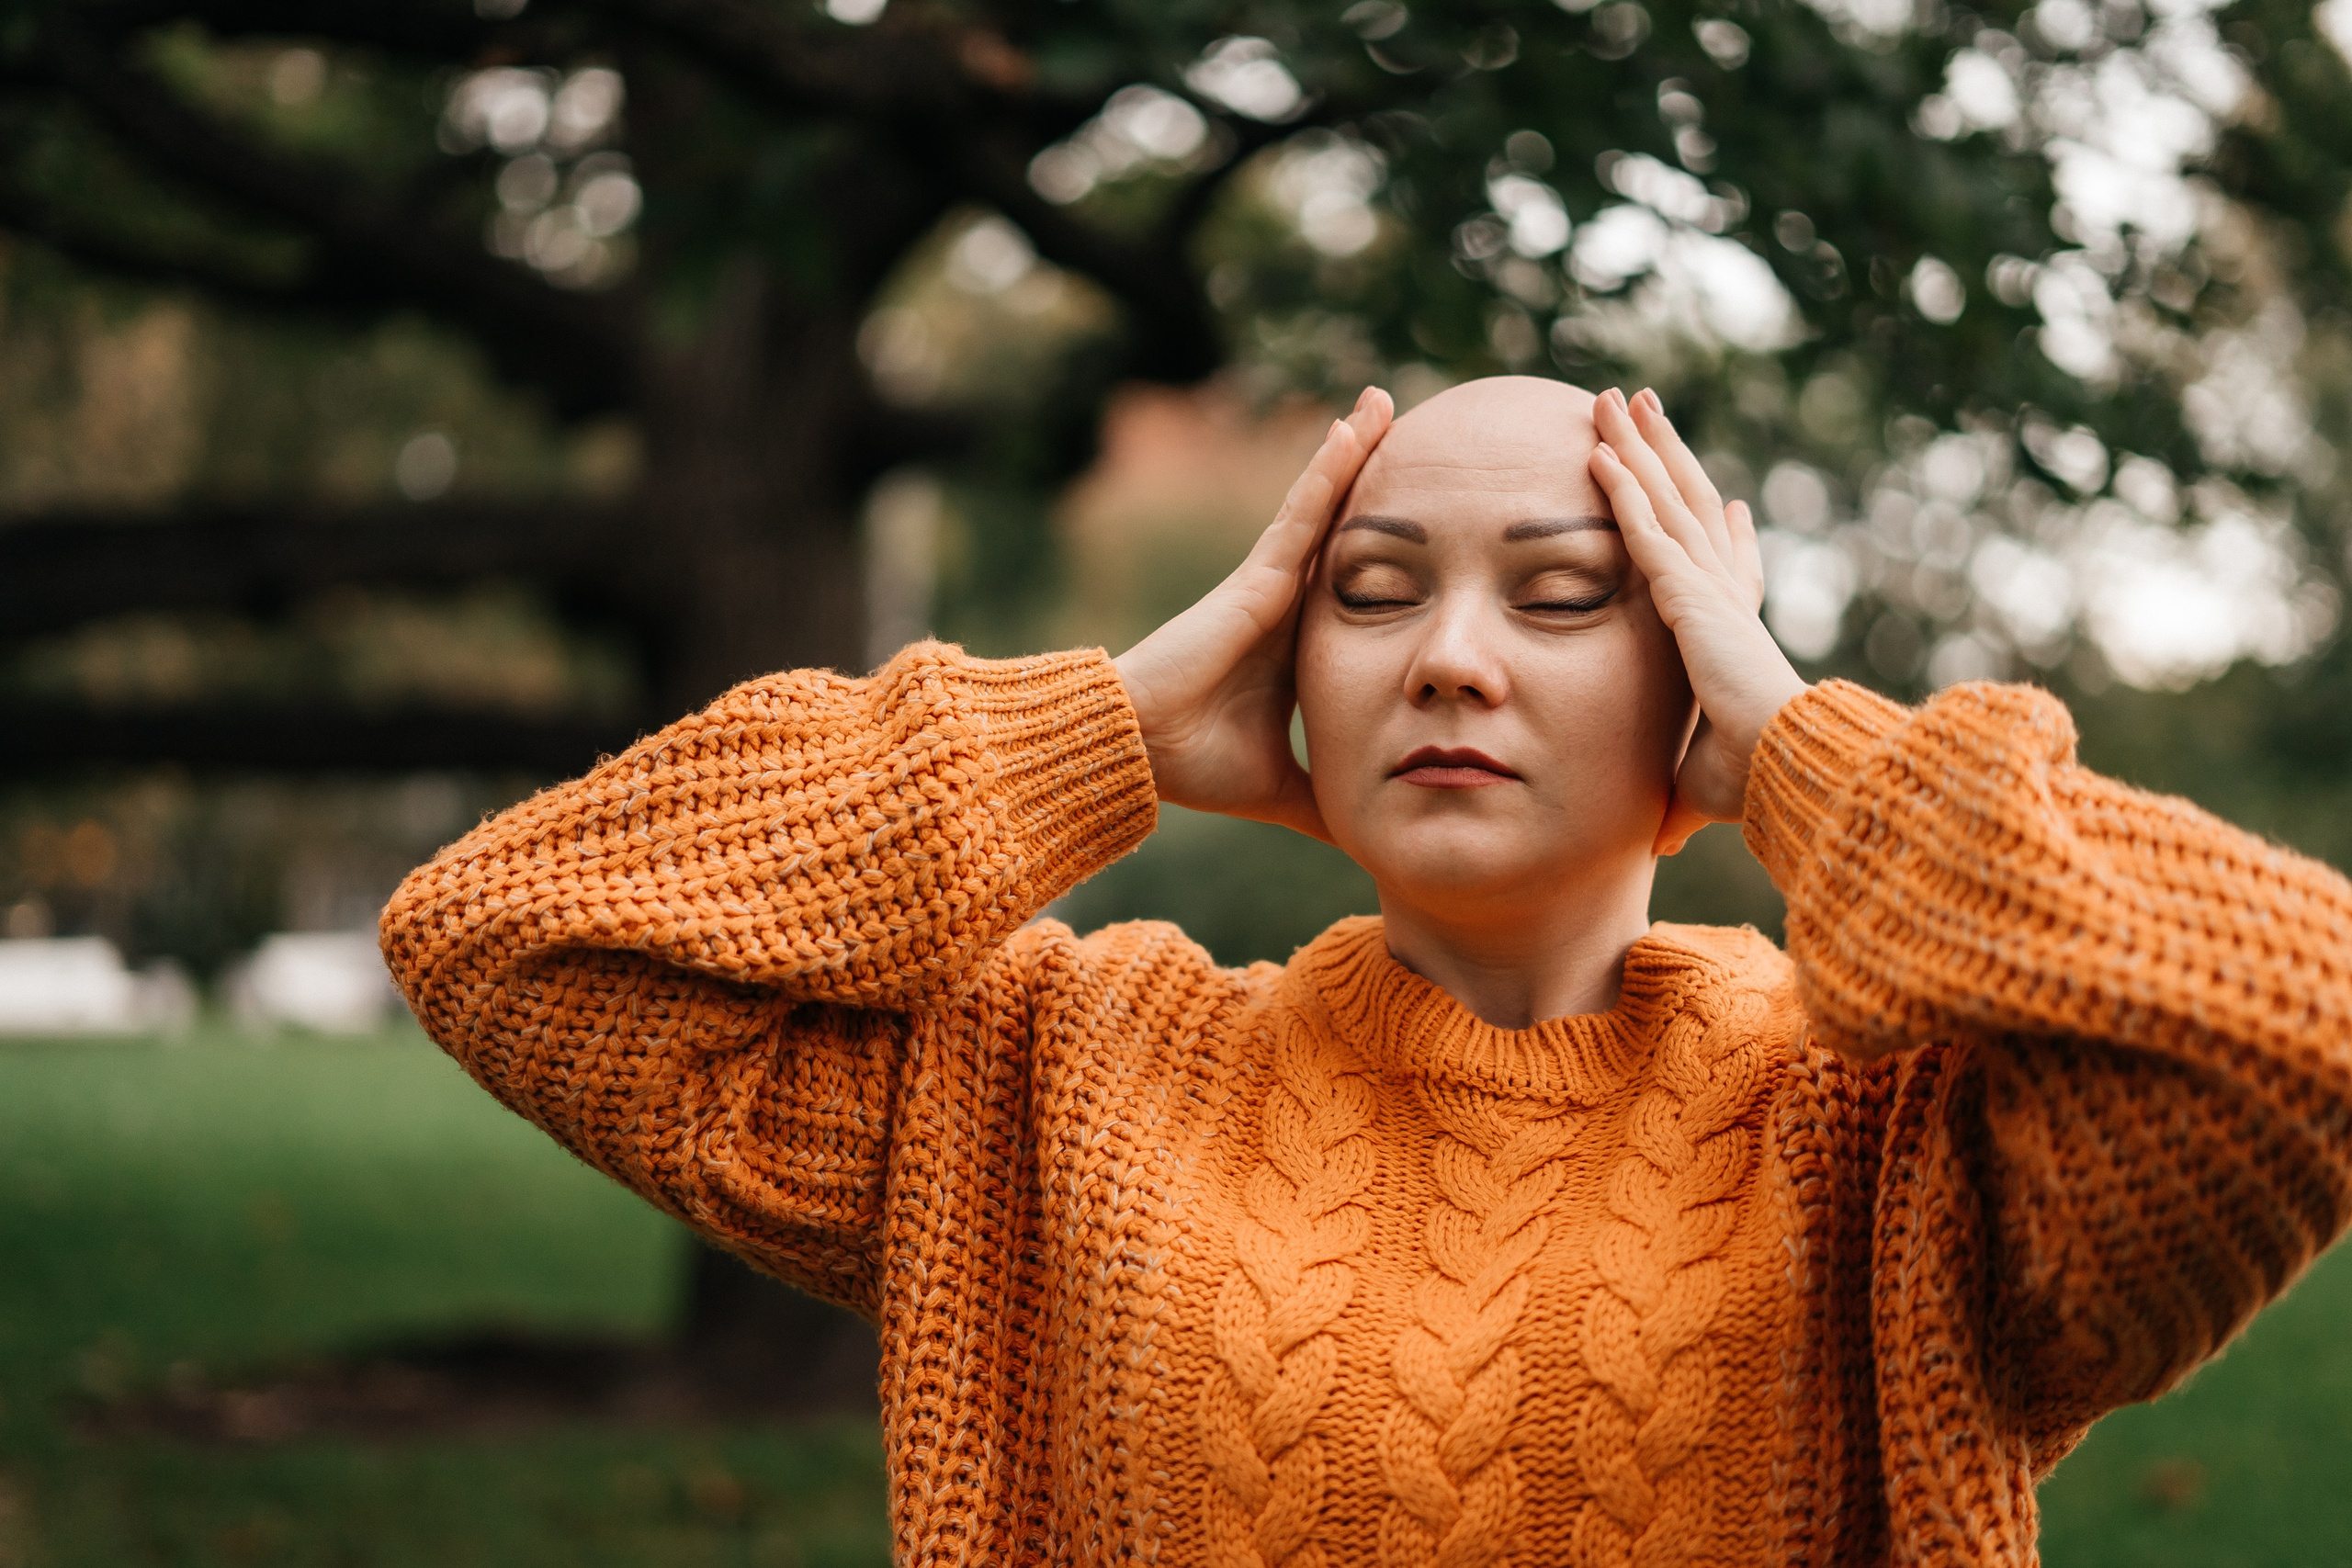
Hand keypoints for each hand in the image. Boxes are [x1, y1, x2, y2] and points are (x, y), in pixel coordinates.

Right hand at [1112, 387, 1395, 839]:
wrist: (1140, 749)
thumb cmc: (1197, 763)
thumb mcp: (1290, 784)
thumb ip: (1328, 799)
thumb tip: (1372, 839)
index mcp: (1301, 642)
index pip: (1362, 586)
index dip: (1396, 551)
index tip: (1436, 523)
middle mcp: (1288, 602)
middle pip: (1347, 530)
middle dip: (1380, 482)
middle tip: (1426, 437)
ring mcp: (1271, 582)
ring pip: (1326, 505)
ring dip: (1355, 451)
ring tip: (1388, 400)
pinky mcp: (1257, 576)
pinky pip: (1302, 510)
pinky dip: (1329, 468)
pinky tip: (1353, 424)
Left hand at [1588, 386, 1807, 854]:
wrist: (1786, 771)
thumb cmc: (1754, 786)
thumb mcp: (1697, 785)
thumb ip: (1673, 800)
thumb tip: (1653, 846)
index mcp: (1728, 636)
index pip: (1723, 568)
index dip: (1718, 533)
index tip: (1724, 503)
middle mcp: (1721, 597)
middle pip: (1687, 506)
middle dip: (1663, 456)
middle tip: (1640, 410)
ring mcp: (1706, 588)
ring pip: (1664, 498)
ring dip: (1636, 447)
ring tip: (1612, 398)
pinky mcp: (1687, 594)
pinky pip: (1642, 529)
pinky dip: (1620, 488)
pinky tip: (1594, 451)